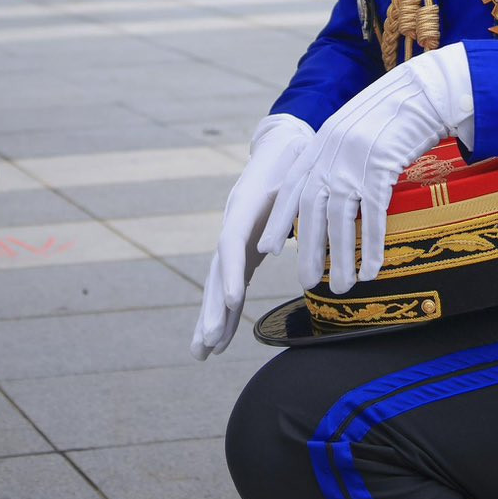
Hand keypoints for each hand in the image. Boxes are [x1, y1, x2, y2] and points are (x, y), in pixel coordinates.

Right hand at [191, 115, 314, 358]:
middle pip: (218, 270)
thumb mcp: (296, 174)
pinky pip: (230, 283)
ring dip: (211, 318)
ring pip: (218, 282)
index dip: (232, 272)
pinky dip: (226, 311)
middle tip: (208, 342)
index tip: (235, 301)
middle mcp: (232, 224)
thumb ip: (292, 201)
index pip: (231, 243)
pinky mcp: (242, 249)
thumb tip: (281, 242)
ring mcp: (234, 238)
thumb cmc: (294, 159)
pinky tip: (221, 339)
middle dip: (212, 308)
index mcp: (244, 206)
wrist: (281, 145)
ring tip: (201, 353)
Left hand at [261, 46, 474, 294]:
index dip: (280, 220)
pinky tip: (372, 270)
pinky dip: (372, 246)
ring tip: (342, 286)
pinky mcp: (382, 166)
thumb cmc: (392, 114)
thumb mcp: (353, 130)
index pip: (291, 187)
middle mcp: (332, 151)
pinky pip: (374, 214)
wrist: (423, 91)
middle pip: (313, 209)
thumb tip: (330, 195)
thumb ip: (336, 156)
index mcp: (321, 143)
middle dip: (309, 249)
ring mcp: (355, 159)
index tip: (268, 248)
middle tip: (307, 281)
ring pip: (341, 218)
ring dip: (340, 257)